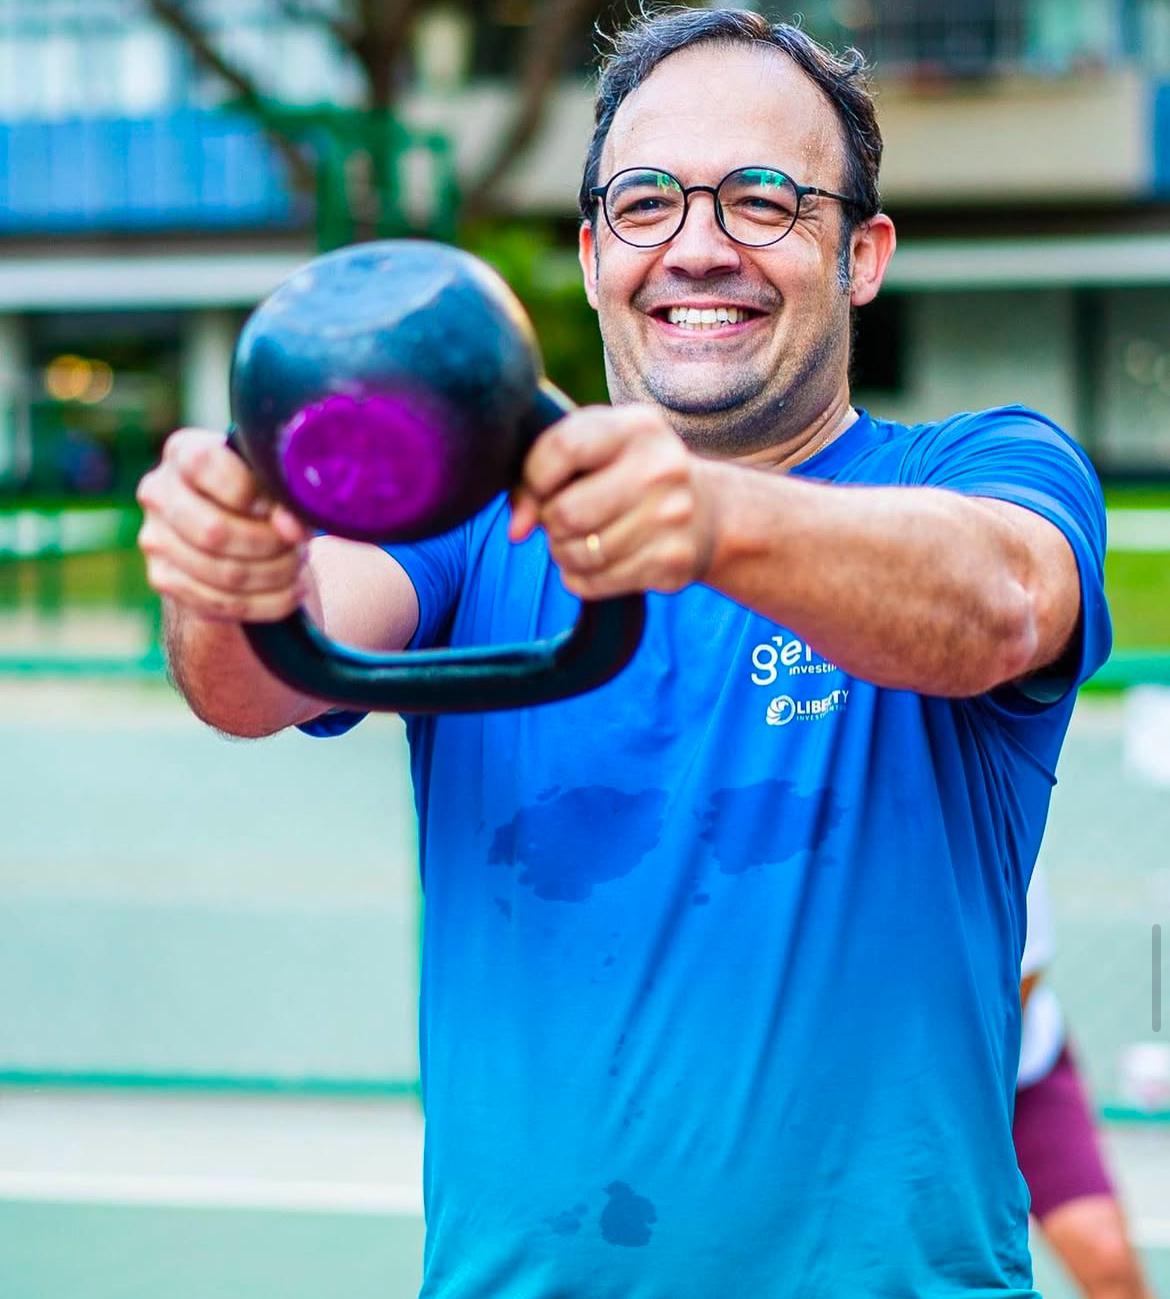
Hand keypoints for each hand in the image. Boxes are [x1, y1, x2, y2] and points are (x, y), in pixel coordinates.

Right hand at [136, 428, 309, 622]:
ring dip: (275, 574)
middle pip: (215, 530)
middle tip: (299, 545)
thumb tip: (292, 528)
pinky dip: (268, 602)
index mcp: (183, 451)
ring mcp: (156, 539)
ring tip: (298, 565)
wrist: (236, 534)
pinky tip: (291, 590)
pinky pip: (222, 602)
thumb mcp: (272, 483)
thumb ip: (281, 494)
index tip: (281, 509)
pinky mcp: (164, 579)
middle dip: (269, 544)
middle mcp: (158, 492)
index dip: (249, 491)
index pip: (204, 464)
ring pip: (224, 573)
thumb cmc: (262, 496)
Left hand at [509, 405, 716, 598]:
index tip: (540, 487)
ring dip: (562, 553)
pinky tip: (594, 562)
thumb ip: (541, 475)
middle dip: (550, 521)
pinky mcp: (671, 562)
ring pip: (579, 554)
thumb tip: (516, 530)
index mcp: (637, 427)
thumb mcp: (594, 452)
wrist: (706, 511)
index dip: (535, 476)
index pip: (563, 448)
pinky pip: (594, 583)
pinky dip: (579, 577)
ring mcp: (671, 517)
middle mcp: (661, 468)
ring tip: (576, 540)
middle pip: (567, 512)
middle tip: (561, 519)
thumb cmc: (627, 474)